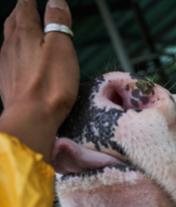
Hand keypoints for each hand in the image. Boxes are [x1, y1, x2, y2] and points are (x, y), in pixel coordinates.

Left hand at [0, 0, 78, 162]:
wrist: (31, 117)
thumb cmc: (51, 83)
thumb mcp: (61, 48)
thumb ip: (57, 22)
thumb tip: (55, 0)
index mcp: (25, 34)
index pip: (25, 9)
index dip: (29, 1)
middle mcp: (11, 45)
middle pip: (13, 22)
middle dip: (20, 12)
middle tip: (26, 6)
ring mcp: (6, 64)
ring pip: (8, 39)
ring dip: (15, 30)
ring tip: (21, 27)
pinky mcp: (6, 81)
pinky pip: (8, 57)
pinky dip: (14, 50)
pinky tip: (18, 56)